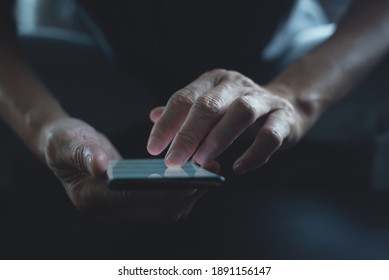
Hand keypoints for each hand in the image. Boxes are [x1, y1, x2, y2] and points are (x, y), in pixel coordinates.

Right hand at [40, 117, 205, 222]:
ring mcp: (122, 206)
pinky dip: (182, 188)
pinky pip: (163, 200)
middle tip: (211, 172)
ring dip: (189, 192)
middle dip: (187, 193)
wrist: (62, 145)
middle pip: (158, 210)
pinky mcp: (133, 199)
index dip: (165, 190)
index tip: (191, 177)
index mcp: (92, 198)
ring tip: (209, 170)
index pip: (136, 200)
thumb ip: (82, 153)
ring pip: (165, 209)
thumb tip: (100, 165)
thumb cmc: (62, 142)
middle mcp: (110, 209)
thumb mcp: (66, 142)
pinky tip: (194, 170)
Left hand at [147, 69, 306, 173]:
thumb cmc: (236, 111)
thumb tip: (153, 117)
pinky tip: (238, 168)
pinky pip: (269, 136)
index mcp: (213, 81)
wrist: (285, 107)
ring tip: (201, 161)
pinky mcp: (283, 118)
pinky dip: (253, 154)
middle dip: (187, 134)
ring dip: (218, 139)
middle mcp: (236, 85)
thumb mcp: (209, 107)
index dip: (167, 123)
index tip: (153, 148)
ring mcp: (262, 100)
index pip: (184, 98)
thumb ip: (184, 112)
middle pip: (209, 104)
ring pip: (240, 113)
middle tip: (173, 161)